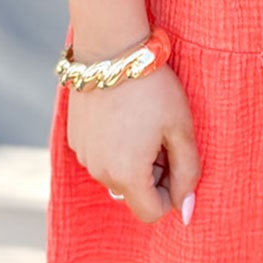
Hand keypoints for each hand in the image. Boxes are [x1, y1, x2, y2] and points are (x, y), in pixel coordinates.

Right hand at [66, 67, 201, 224]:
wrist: (111, 50)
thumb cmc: (153, 89)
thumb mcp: (181, 129)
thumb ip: (188, 174)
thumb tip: (186, 213)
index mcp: (127, 176)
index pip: (152, 212)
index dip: (170, 191)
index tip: (176, 159)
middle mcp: (99, 172)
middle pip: (134, 193)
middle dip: (153, 174)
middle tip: (162, 135)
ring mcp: (83, 156)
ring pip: (116, 175)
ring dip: (133, 160)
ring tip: (142, 122)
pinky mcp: (74, 139)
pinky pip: (100, 157)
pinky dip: (114, 146)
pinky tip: (123, 115)